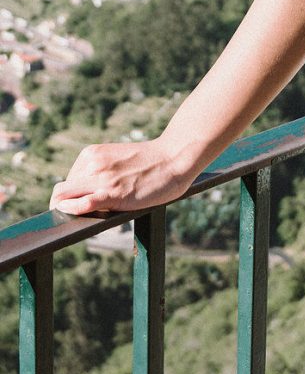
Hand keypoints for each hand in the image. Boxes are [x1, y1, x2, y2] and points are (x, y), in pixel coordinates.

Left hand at [48, 138, 198, 216]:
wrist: (176, 157)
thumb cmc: (152, 161)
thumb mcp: (117, 159)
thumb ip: (100, 171)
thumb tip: (86, 195)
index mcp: (92, 154)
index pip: (68, 180)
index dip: (71, 197)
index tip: (79, 207)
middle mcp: (92, 164)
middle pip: (61, 191)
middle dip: (61, 207)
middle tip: (74, 219)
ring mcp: (101, 178)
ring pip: (64, 199)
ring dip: (69, 212)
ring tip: (84, 220)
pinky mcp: (112, 193)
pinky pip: (81, 205)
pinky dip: (72, 212)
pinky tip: (74, 216)